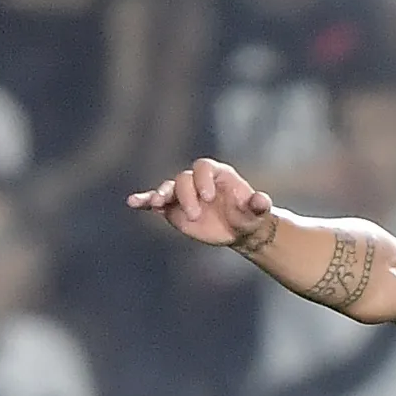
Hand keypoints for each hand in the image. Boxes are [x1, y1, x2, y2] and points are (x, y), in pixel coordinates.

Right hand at [127, 158, 274, 249]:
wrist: (237, 228)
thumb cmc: (248, 215)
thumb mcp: (256, 211)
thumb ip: (259, 204)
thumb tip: (262, 201)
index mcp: (216, 174)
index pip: (203, 167)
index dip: (203, 180)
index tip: (209, 198)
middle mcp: (197, 181)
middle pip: (183, 179)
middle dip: (186, 195)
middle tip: (195, 216)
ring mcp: (183, 194)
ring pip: (168, 188)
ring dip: (160, 195)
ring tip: (156, 204)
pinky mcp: (173, 208)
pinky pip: (155, 202)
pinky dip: (144, 201)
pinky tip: (133, 203)